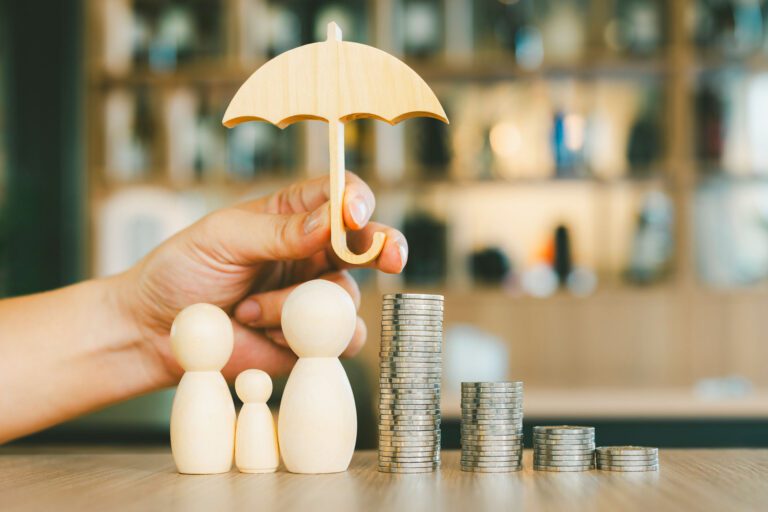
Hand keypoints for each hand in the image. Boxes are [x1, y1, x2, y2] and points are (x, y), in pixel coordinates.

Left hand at [117, 172, 406, 385]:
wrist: (156, 331)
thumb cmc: (183, 271)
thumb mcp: (223, 238)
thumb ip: (278, 231)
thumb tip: (331, 220)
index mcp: (294, 215)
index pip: (339, 195)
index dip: (355, 200)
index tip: (354, 213)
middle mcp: (314, 253)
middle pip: (368, 244)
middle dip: (386, 247)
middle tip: (392, 256)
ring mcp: (315, 297)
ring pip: (345, 298)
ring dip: (296, 308)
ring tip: (246, 311)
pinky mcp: (313, 339)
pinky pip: (339, 340)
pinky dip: (302, 339)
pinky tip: (261, 334)